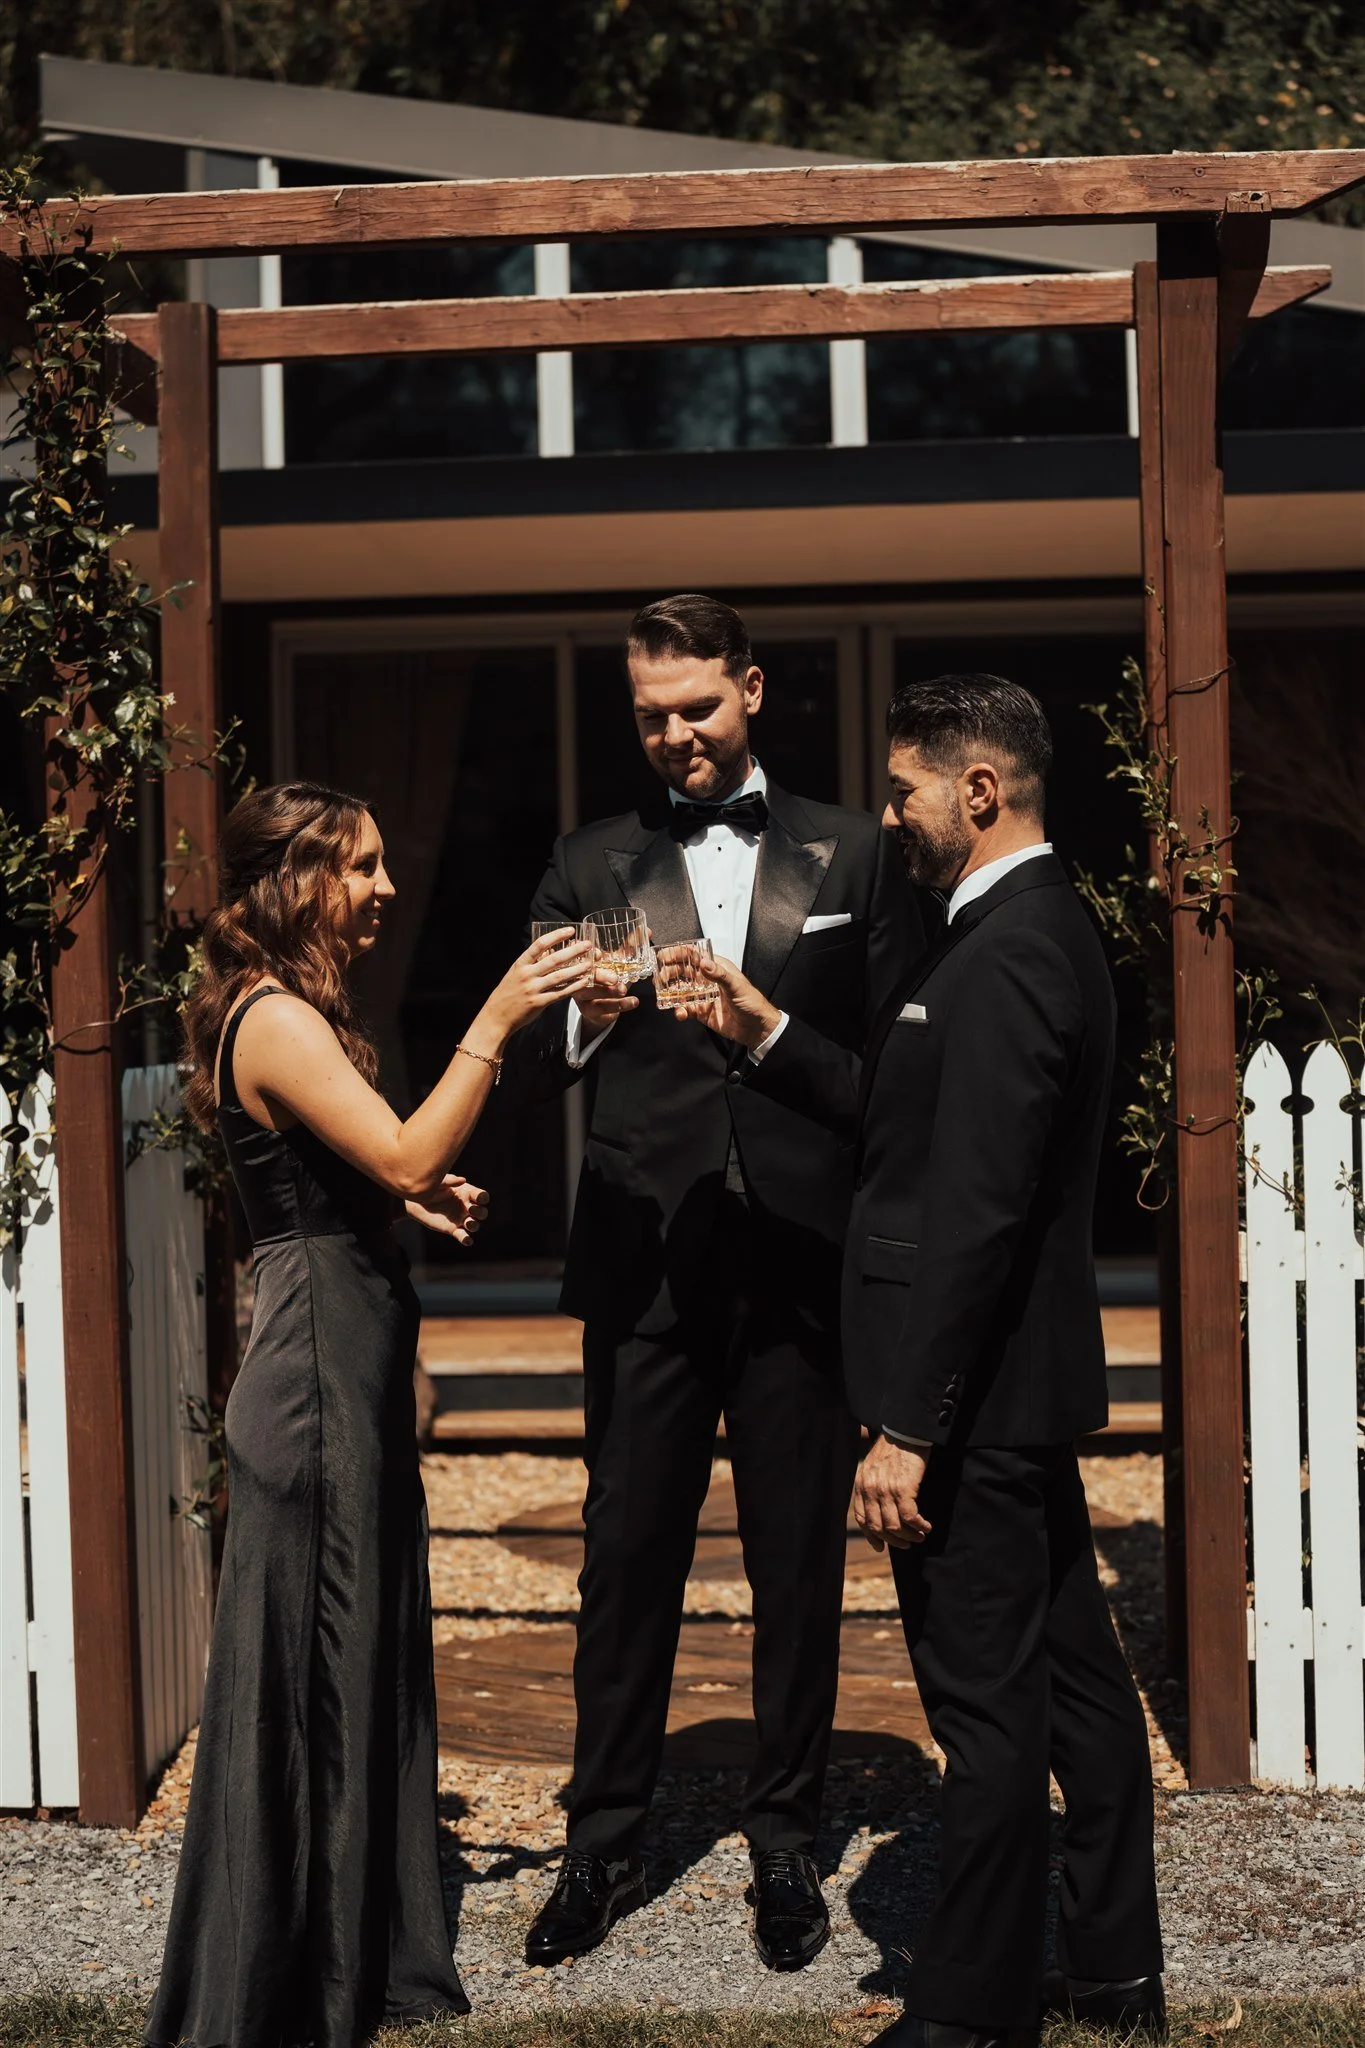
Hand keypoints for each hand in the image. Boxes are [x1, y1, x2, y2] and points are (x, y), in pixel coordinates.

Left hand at [404, 1173, 489, 1244]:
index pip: (482, 1196)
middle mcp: (467, 1207)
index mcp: (468, 1193)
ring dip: (474, 1225)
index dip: (483, 1198)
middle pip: (482, 1212)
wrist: (416, 1201)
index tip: (479, 1198)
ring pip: (474, 1225)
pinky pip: (463, 1236)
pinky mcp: (453, 1229)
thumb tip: (463, 1180)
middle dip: (480, 1212)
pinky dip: (467, 1240)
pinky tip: (467, 1241)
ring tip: (468, 1223)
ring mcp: (461, 1219)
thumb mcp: (439, 1182)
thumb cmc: (430, 1188)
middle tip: (470, 1209)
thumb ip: (450, 1180)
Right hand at [486, 929, 594, 1034]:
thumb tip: (550, 951)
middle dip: (573, 951)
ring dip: (577, 969)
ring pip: (559, 976)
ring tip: (590, 964)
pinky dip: (573, 987)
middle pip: (554, 959)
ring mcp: (533, 989)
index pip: (540, 944)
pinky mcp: (539, 1003)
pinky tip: (584, 982)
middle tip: (587, 945)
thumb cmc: (507, 993)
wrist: (496, 1016)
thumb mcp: (515, 973)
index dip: (556, 936)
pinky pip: (560, 993)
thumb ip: (532, 963)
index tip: (570, 930)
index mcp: (520, 964)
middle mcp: (527, 974)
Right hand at [573, 959, 641, 1038]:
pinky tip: (633, 1002)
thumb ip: (625, 951)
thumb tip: (641, 936)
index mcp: (581, 963)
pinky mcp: (588, 1010)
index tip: (599, 954)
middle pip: (582, 975)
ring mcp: (580, 995)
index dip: (587, 955)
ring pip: (591, 993)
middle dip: (599, 975)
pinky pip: (602, 1008)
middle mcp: (576, 978)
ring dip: (609, 991)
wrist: (602, 1009)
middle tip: (614, 977)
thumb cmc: (608, 980)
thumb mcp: (615, 964)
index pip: (579, 956)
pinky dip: (619, 1004)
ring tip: (624, 990)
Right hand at [671, 954, 779, 1048]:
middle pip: (683, 972)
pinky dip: (680, 1011)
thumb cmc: (752, 1003)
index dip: (679, 954)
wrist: (756, 1029)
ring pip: (681, 990)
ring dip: (671, 992)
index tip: (664, 955)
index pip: (695, 956)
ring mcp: (703, 996)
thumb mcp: (736, 986)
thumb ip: (719, 974)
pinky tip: (680, 1013)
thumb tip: (703, 963)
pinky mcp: (701, 1012)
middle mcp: (708, 980)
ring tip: (663, 995)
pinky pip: (686, 1009)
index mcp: (717, 968)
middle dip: (670, 973)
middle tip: (660, 977)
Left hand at [852, 1436, 931, 1550]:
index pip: (862, 1519)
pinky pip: (910, 1517)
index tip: (881, 1546)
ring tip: (920, 1536)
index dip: (872, 1536)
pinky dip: (919, 1526)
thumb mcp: (874, 1467)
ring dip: (910, 1536)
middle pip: (879, 1527)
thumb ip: (872, 1486)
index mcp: (861, 1485)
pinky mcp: (904, 1489)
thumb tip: (878, 1508)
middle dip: (894, 1540)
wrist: (905, 1431)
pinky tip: (926, 1526)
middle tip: (907, 1543)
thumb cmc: (893, 1449)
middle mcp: (870, 1489)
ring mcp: (886, 1490)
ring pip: (895, 1526)